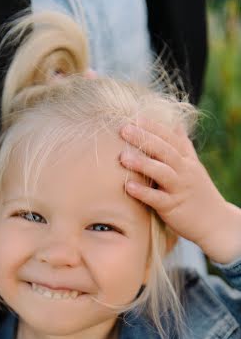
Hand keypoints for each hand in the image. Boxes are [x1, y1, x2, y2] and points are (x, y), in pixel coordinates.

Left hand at [119, 119, 240, 262]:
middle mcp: (185, 171)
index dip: (154, 127)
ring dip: (142, 164)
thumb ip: (184, 146)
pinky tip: (128, 187)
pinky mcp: (173, 207)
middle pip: (165, 151)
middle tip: (124, 129)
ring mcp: (179, 189)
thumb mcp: (194, 166)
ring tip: (122, 157)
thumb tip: (176, 125)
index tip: (136, 117)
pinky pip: (157, 198)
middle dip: (145, 139)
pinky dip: (143, 192)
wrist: (215, 221)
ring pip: (162, 172)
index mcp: (187, 160)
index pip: (170, 138)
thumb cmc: (199, 193)